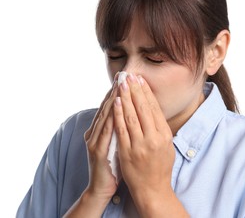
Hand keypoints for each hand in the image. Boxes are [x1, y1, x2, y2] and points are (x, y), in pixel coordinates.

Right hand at [64, 81, 119, 217]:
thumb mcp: (118, 143)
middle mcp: (96, 132)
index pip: (112, 107)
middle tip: (123, 74)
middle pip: (107, 107)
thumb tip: (133, 113)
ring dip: (113, 98)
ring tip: (120, 83)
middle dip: (116, 90)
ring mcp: (95, 140)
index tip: (128, 78)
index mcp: (102, 130)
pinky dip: (110, 116)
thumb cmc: (113, 165)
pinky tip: (115, 105)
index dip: (119, 92)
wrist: (102, 188)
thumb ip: (121, 128)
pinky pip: (105, 130)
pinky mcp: (96, 150)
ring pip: (105, 114)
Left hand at [113, 73, 177, 214]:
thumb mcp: (167, 146)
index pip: (154, 108)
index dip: (146, 92)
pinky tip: (116, 102)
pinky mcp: (127, 151)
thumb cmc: (161, 167)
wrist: (152, 189)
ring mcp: (140, 145)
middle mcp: (154, 138)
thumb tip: (154, 110)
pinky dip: (118, 114)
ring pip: (132, 115)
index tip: (140, 80)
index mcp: (165, 135)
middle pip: (143, 108)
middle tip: (129, 76)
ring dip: (126, 97)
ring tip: (121, 84)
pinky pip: (121, 129)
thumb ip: (161, 128)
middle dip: (135, 90)